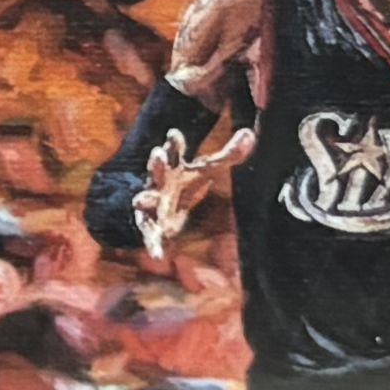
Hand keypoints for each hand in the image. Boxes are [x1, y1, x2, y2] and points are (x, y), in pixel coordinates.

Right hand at [135, 115, 248, 257]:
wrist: (160, 203)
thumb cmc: (184, 181)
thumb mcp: (207, 167)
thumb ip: (228, 153)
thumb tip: (249, 133)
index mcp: (172, 165)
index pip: (172, 150)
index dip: (173, 142)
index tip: (174, 134)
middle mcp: (159, 182)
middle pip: (156, 170)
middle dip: (157, 163)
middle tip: (157, 154)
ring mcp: (152, 204)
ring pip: (145, 199)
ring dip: (144, 199)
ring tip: (141, 199)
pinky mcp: (150, 226)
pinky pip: (149, 235)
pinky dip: (153, 244)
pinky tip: (158, 255)